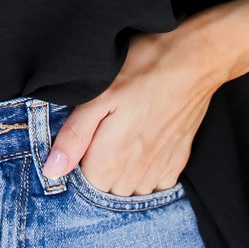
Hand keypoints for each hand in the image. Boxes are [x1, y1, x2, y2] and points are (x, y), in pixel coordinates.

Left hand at [39, 0, 248, 193]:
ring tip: (122, 137)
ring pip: (131, 189)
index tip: (81, 140)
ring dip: (122, 173)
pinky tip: (143, 146)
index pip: (83, 187)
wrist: (196, 57)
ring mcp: (161, 167)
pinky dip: (147, 172)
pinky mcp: (179, 159)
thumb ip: (74, 136)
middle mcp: (138, 172)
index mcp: (112, 159)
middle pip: (106, 190)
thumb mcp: (98, 94)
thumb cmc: (144, 67)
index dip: (76, 164)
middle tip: (101, 131)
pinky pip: (157, 183)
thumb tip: (52, 170)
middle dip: (98, 168)